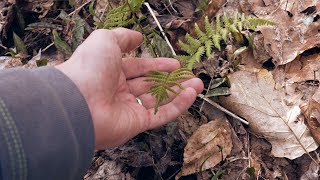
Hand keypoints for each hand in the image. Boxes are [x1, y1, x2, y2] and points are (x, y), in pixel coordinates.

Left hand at [55, 28, 203, 148]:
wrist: (77, 102)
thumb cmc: (89, 68)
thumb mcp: (105, 40)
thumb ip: (123, 37)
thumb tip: (138, 36)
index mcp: (111, 73)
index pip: (140, 68)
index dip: (158, 65)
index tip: (176, 63)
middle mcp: (119, 92)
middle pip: (152, 85)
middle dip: (172, 80)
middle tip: (191, 75)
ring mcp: (128, 109)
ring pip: (159, 100)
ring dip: (179, 92)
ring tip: (198, 84)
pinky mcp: (136, 124)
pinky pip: (161, 115)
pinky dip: (178, 106)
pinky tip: (191, 95)